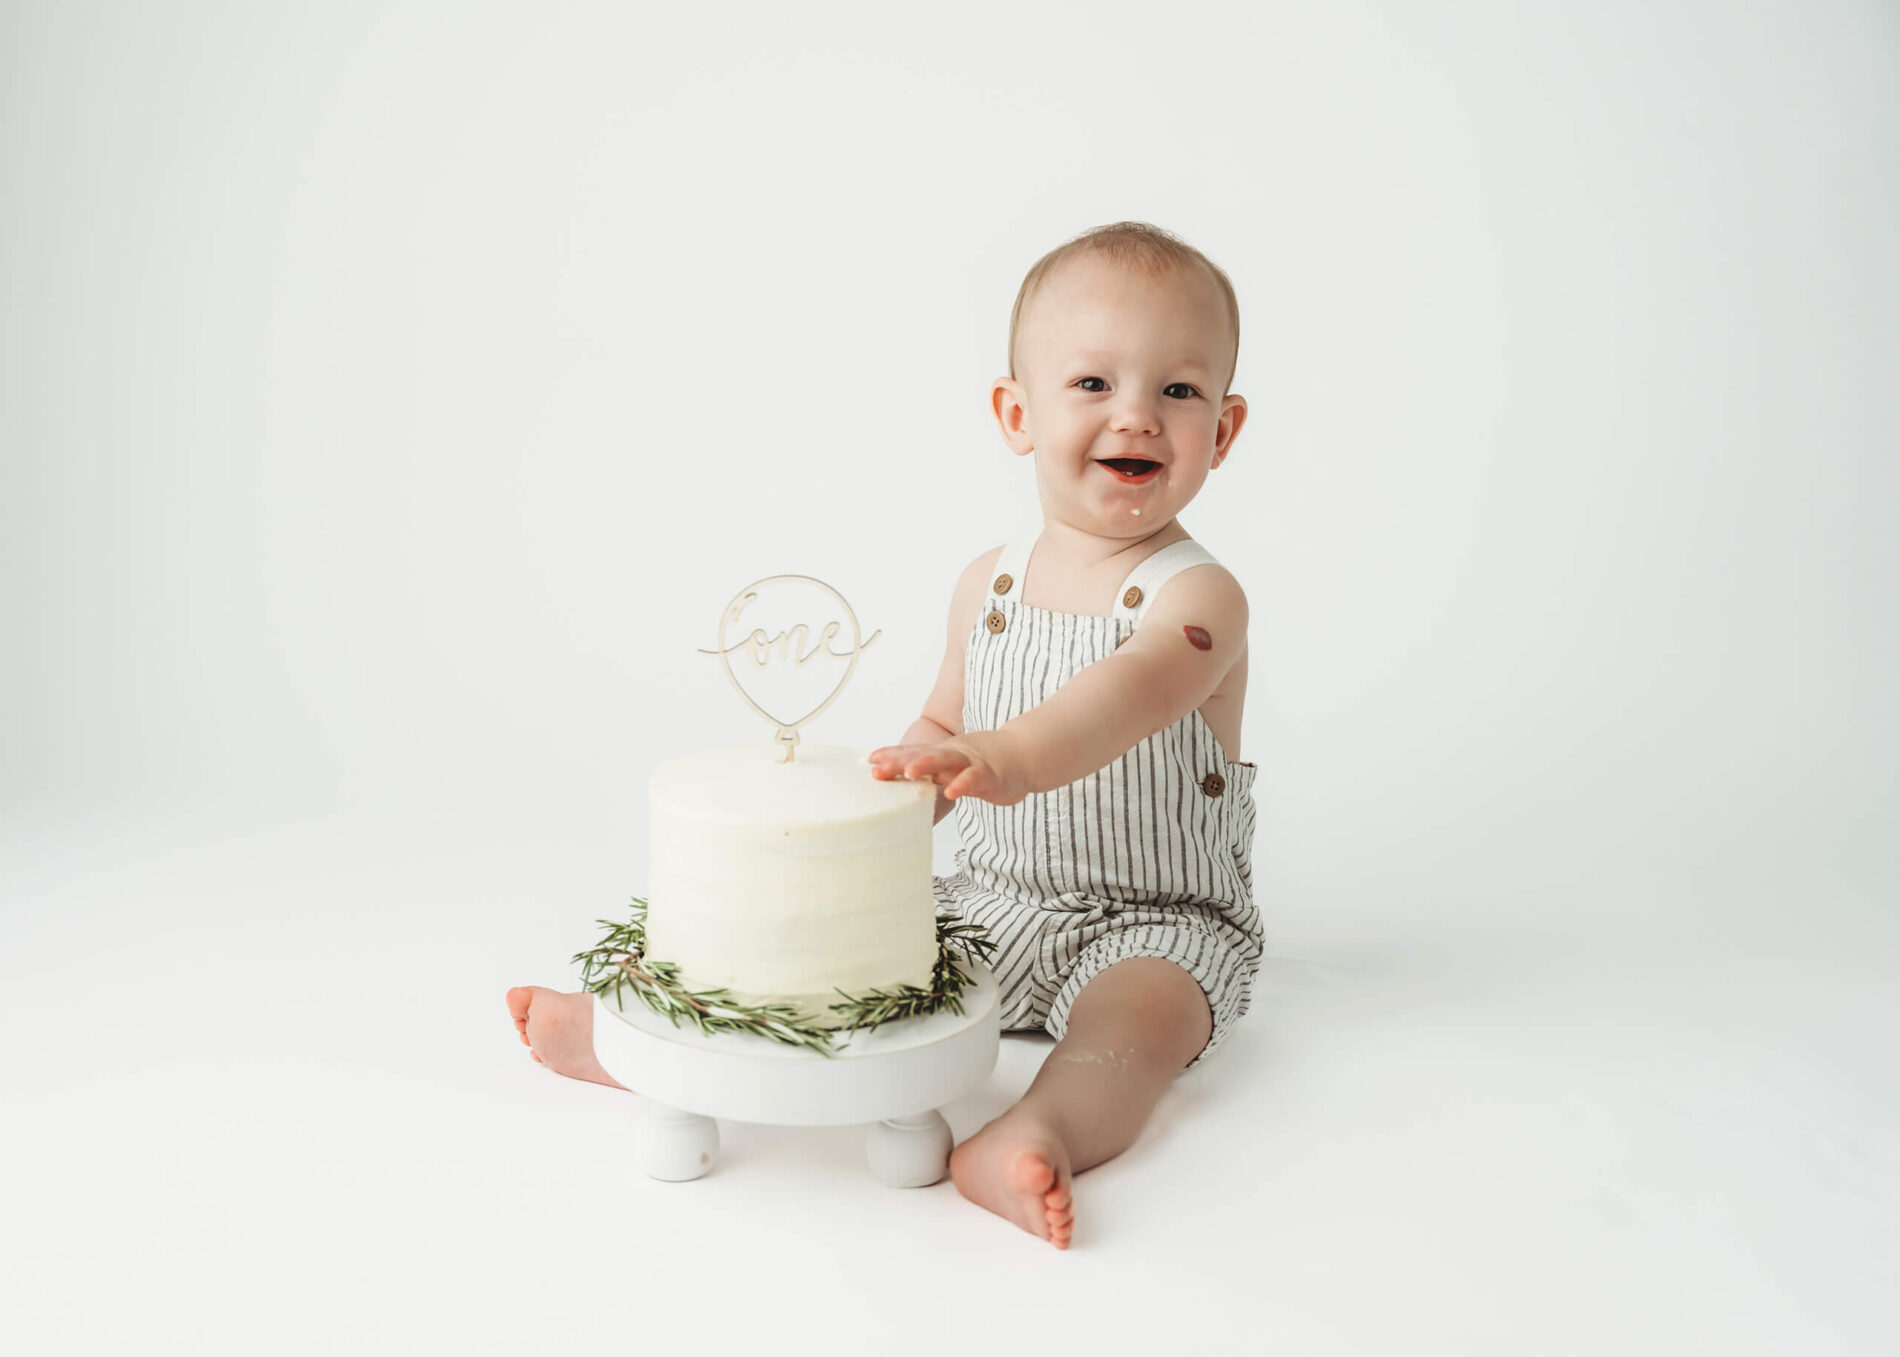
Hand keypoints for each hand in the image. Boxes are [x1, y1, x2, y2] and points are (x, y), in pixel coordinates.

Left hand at [866, 734, 1032, 805]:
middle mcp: (952, 755)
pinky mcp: (990, 775)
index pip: (912, 753)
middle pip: (922, 755)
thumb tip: (901, 789)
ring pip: (946, 761)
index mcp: (941, 754)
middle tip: (878, 769)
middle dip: (899, 762)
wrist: (1023, 754)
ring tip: (909, 772)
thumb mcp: (952, 766)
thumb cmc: (984, 764)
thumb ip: (930, 775)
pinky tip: (951, 792)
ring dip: (927, 765)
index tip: (869, 760)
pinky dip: (962, 784)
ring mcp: (971, 763)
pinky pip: (974, 779)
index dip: (892, 755)